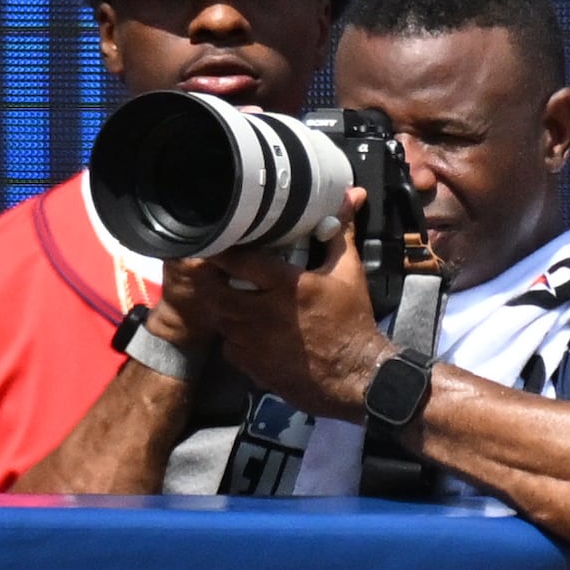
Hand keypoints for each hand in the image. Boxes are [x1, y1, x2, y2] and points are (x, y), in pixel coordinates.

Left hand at [165, 192, 394, 420]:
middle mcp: (262, 312)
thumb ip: (341, 232)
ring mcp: (254, 342)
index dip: (220, 249)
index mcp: (284, 285)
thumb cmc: (352, 320)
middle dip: (213, 281)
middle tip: (215, 271)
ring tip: (228, 297)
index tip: (215, 239)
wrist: (356, 376)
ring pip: (220, 318)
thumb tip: (353, 193)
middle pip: (216, 291)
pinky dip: (232, 337)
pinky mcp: (252, 366)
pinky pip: (228, 346)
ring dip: (222, 307)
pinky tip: (245, 329)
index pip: (237, 260)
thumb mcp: (348, 272)